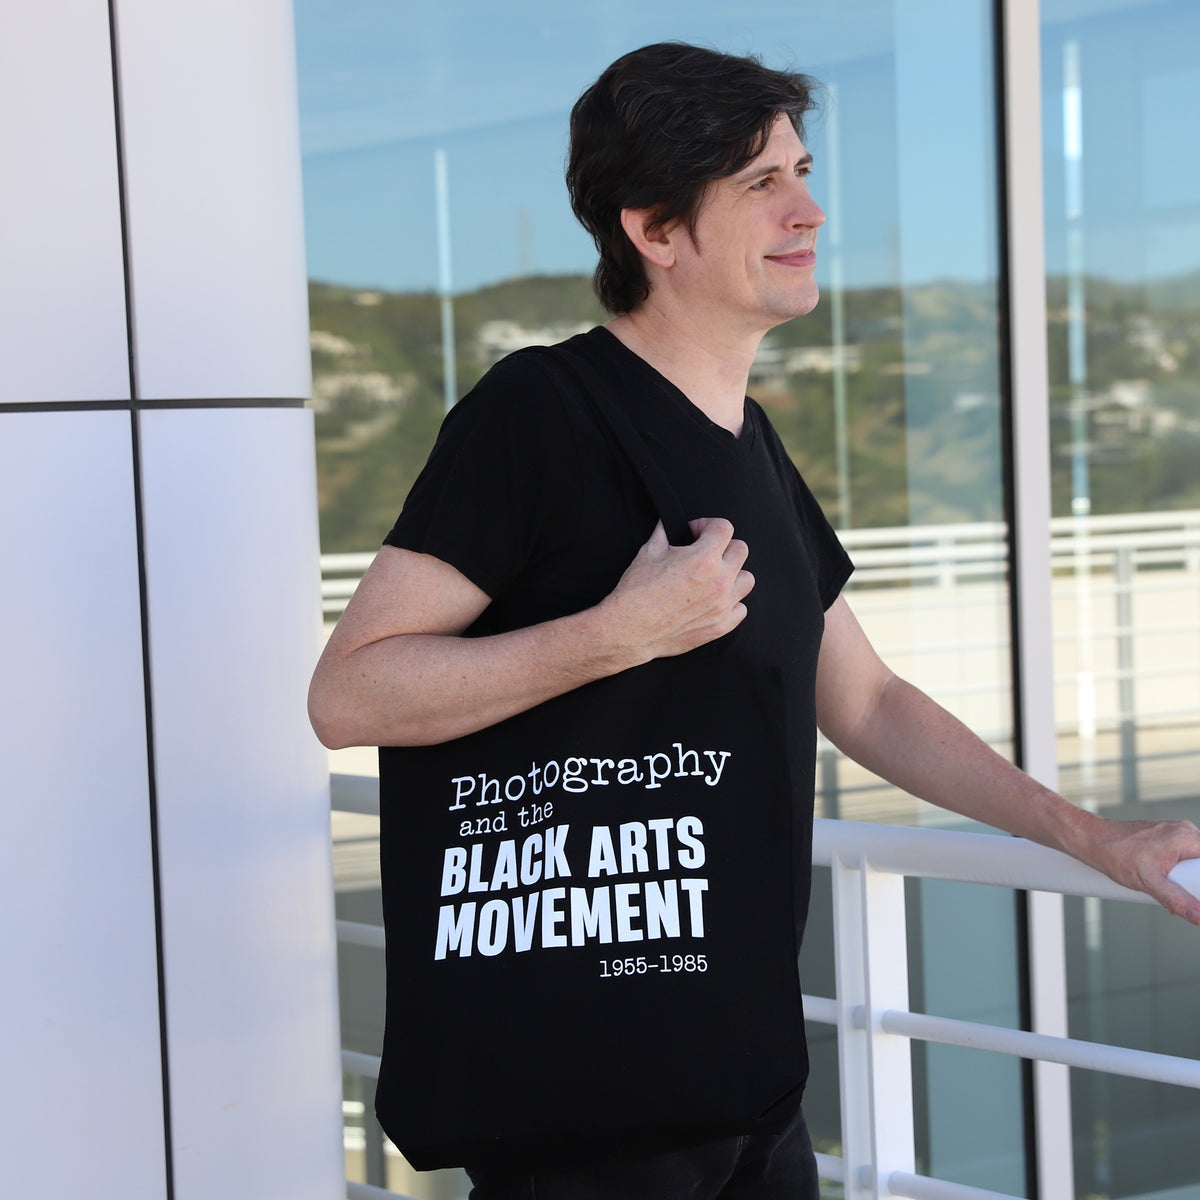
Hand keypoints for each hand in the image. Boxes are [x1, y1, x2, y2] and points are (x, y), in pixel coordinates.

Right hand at [597, 517, 753, 661]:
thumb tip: (672, 524)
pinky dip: (731, 603)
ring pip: (747, 579)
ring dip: (733, 574)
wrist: (630, 629)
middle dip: (722, 546)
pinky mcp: (720, 626)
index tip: (696, 534)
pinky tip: (713, 600)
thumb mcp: (648, 551)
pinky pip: (741, 609)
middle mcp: (719, 581)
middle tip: (704, 553)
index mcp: (703, 559)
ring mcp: (722, 605)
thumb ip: (666, 531)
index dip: (707, 525)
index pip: (724, 527)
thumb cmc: (636, 592)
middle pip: (741, 550)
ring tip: (713, 578)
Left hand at [1082, 817, 1199, 924]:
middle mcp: (1184, 831)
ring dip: (1185, 878)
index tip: (1190, 892)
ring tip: (1164, 883)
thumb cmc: (1115, 855)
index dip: (1199, 882)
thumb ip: (1177, 900)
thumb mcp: (1149, 882)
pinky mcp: (1166, 836)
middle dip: (1193, 883)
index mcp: (1186, 838)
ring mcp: (1175, 832)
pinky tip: (1162, 878)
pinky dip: (1176, 869)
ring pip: (1193, 861)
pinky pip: (1182, 855)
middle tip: (1174, 890)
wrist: (1092, 840)